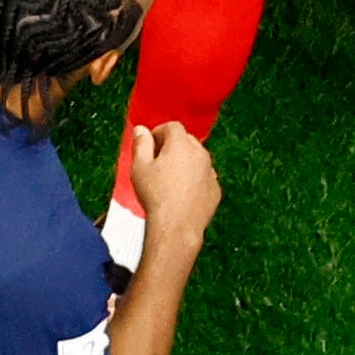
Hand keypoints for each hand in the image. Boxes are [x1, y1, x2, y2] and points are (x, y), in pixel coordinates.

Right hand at [126, 119, 220, 257]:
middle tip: (157, 162)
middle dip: (172, 146)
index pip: (172, 127)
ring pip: (197, 160)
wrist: (177, 227)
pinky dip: (194, 181)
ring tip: (168, 180)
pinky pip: (204, 178)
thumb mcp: (139, 167)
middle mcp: (200, 153)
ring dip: (185, 163)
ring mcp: (210, 172)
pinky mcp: (215, 190)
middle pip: (187, 141)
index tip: (149, 145)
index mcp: (181, 144)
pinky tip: (181, 195)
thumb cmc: (155, 196)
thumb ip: (141, 144)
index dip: (159, 133)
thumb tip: (141, 130)